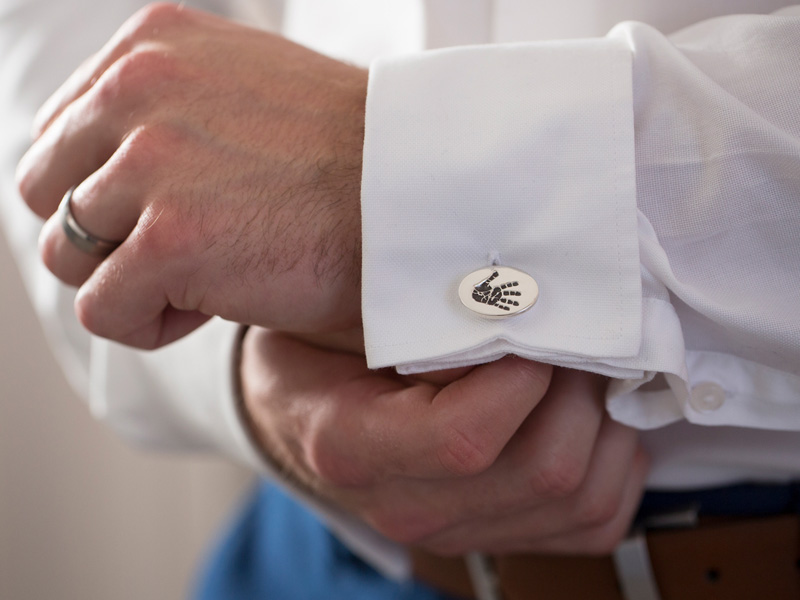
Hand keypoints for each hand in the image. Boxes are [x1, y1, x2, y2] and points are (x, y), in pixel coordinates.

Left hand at [16, 3, 365, 348]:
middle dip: (108, 235)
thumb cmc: (349, 156)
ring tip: (205, 278)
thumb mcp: (246, 90)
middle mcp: (137, 89)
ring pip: (66, 254)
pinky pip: (102, 310)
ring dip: (130, 280)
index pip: (63, 134)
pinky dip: (151, 325)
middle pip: (49, 192)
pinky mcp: (169, 240)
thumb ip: (168, 108)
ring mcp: (151, 163)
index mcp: (152, 45)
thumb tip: (106, 167)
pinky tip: (214, 307)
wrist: (417, 194)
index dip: (112, 191)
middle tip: (185, 252)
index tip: (178, 213)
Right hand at [241, 328, 648, 555]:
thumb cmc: (315, 353)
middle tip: (580, 333)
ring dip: (607, 424)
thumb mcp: (337, 311)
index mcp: (351, 447)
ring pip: (578, 501)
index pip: (462, 438)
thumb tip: (514, 305)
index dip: (522, 377)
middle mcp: (404, 506)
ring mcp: (452, 531)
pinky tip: (593, 419)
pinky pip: (591, 525)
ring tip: (591, 367)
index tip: (536, 318)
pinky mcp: (491, 536)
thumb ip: (411, 307)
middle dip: (580, 390)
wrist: (298, 414)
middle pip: (541, 472)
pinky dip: (616, 469)